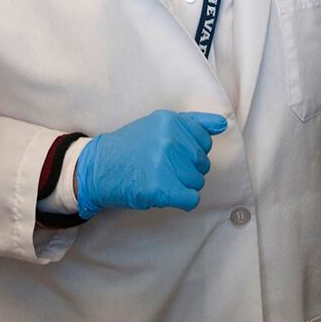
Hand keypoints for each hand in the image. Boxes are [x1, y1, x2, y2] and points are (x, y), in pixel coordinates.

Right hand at [75, 110, 229, 218]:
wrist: (98, 168)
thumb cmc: (130, 148)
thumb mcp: (159, 125)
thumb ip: (192, 123)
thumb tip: (222, 124)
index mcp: (170, 121)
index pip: (204, 142)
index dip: (189, 152)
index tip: (169, 154)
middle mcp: (169, 139)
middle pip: (202, 164)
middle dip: (186, 170)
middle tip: (161, 168)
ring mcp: (164, 163)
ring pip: (197, 182)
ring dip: (182, 185)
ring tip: (159, 179)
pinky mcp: (160, 188)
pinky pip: (191, 199)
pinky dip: (182, 200)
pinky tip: (165, 193)